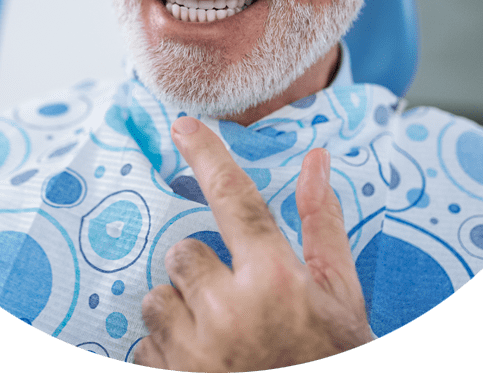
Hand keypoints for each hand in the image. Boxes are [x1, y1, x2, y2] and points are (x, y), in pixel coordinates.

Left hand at [133, 117, 375, 370]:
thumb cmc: (334, 359)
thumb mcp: (339, 296)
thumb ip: (322, 223)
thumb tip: (316, 160)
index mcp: (276, 281)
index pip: (235, 199)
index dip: (208, 154)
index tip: (183, 126)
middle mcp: (230, 313)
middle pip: (182, 254)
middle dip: (201, 270)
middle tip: (231, 298)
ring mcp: (195, 355)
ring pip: (156, 299)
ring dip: (180, 312)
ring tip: (218, 338)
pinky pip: (143, 347)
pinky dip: (165, 352)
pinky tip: (202, 366)